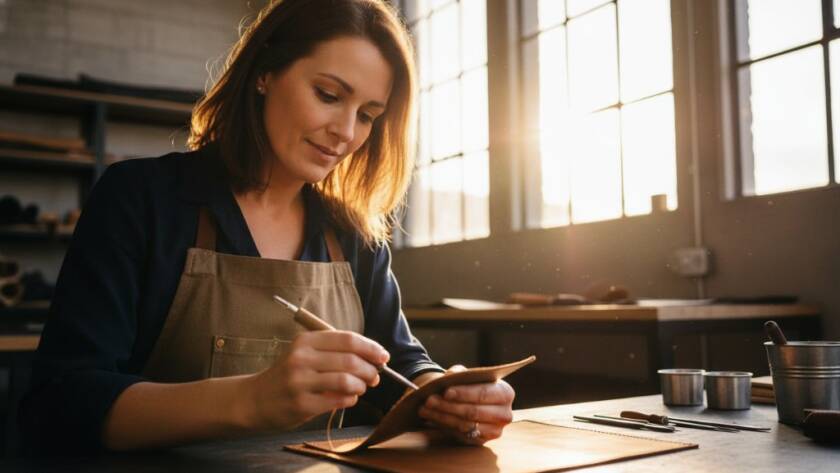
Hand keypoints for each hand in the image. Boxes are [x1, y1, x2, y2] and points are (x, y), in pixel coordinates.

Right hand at [244, 331, 388, 430]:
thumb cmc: (288, 374)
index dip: (371, 348)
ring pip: (347, 381)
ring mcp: (300, 382)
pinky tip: (349, 398)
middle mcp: (301, 359)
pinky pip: (338, 400)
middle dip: (370, 369)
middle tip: (375, 376)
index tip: (383, 356)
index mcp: (305, 341)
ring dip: (362, 385)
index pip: (348, 339)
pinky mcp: (301, 404)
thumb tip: (373, 357)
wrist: (255, 399)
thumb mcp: (305, 353)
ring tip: (362, 388)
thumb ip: (334, 351)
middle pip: (351, 360)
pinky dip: (350, 399)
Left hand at [417, 365, 514, 444]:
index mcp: (505, 393)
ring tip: (425, 409)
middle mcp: (504, 414)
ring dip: (442, 417)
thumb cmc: (471, 386)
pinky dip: (445, 426)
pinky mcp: (482, 441)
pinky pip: (461, 435)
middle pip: (473, 412)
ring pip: (465, 425)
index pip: (483, 393)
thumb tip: (451, 375)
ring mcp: (495, 430)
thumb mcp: (467, 375)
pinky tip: (432, 418)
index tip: (446, 391)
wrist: (471, 402)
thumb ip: (460, 373)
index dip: (464, 393)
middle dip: (448, 406)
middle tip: (429, 400)